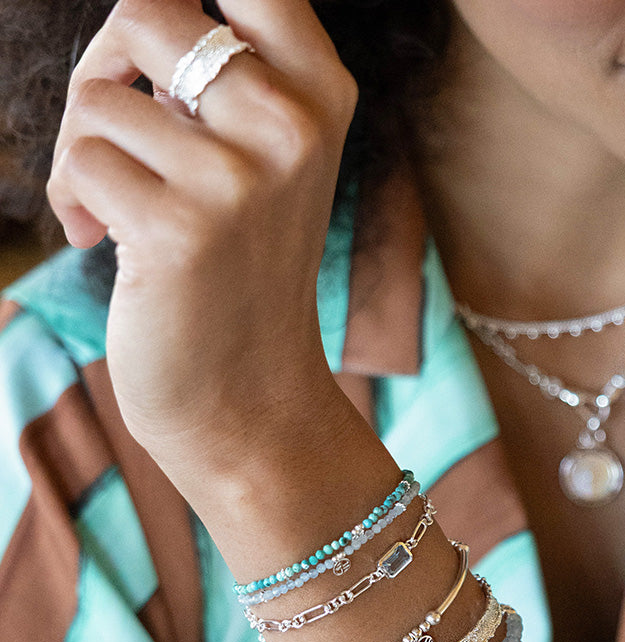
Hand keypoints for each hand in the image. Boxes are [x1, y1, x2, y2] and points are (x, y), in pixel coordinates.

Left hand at [46, 0, 356, 465]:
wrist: (248, 391)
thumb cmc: (239, 264)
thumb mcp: (263, 154)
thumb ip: (226, 69)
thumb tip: (135, 10)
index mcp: (323, 93)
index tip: (150, 38)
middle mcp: (293, 125)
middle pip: (144, 10)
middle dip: (104, 68)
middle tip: (113, 126)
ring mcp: (243, 179)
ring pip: (100, 99)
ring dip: (84, 152)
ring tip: (117, 208)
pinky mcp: (182, 229)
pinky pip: (81, 163)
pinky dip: (73, 202)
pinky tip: (103, 243)